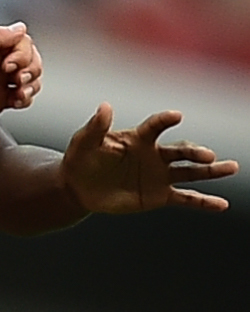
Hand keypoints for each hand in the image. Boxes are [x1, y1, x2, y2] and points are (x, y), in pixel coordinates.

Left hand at [0, 21, 40, 114]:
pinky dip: (25, 99)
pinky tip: (15, 101)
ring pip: (32, 78)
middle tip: (17, 79)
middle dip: (30, 70)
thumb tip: (20, 28)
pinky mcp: (2, 100)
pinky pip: (25, 97)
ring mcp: (1, 82)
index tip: (8, 65)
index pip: (23, 44)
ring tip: (18, 92)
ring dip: (30, 85)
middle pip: (32, 60)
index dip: (22, 54)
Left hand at [62, 104, 237, 215]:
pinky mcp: (160, 196)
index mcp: (139, 138)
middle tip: (208, 155)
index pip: (156, 126)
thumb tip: (105, 106)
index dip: (165, 120)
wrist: (79, 188)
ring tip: (232, 167)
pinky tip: (221, 205)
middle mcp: (155, 154)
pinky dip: (204, 202)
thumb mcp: (84, 142)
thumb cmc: (81, 159)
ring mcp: (160, 175)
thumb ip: (96, 127)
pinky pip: (186, 198)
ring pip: (190, 172)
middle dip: (195, 152)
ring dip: (211, 171)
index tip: (176, 116)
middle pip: (181, 151)